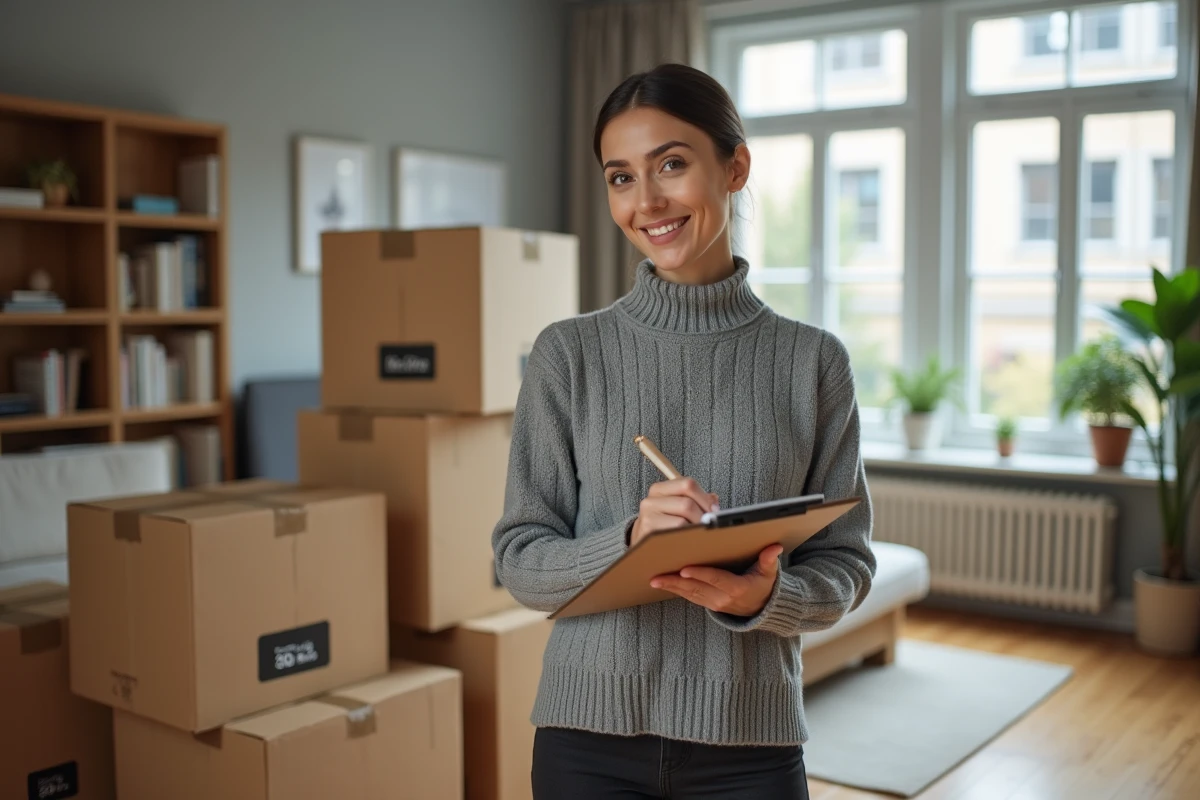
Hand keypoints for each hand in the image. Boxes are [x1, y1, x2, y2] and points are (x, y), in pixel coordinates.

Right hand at [629, 477, 718, 546]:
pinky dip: (686, 539)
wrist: (644, 543)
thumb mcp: (678, 506)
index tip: (714, 511)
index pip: (688, 484)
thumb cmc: (666, 523)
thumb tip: (714, 501)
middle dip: (703, 517)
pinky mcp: (648, 534)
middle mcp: (650, 501)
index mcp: (659, 489)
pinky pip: (675, 536)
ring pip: (681, 522)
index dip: (705, 498)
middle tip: (708, 526)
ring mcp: (647, 517)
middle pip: (687, 504)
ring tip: (698, 534)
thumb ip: (697, 500)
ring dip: (694, 530)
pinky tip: (688, 542)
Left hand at [650, 544, 783, 616]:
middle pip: (696, 588)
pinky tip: (662, 583)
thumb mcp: (769, 574)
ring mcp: (713, 603)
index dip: (700, 574)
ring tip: (654, 579)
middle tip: (657, 575)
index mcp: (737, 588)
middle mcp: (723, 598)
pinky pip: (689, 597)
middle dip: (676, 581)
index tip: (684, 568)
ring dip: (671, 587)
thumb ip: (769, 560)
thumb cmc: (763, 585)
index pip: (715, 579)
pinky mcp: (707, 604)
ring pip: (689, 594)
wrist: (761, 608)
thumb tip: (774, 548)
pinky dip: (675, 590)